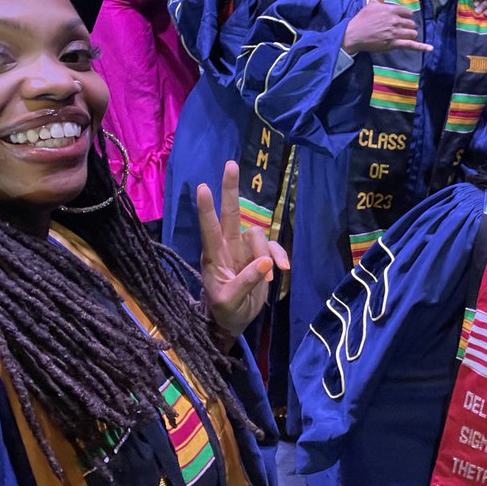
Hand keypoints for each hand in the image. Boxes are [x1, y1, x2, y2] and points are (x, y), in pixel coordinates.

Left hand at [198, 161, 289, 337]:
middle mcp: (227, 247)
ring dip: (267, 252)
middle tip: (230, 164)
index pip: (209, 229)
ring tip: (269, 276)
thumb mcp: (230, 302)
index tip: (203, 188)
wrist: (234, 321)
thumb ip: (246, 282)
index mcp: (213, 256)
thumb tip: (266, 262)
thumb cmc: (224, 311)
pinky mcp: (260, 256)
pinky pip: (273, 247)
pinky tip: (283, 270)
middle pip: (230, 212)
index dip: (207, 209)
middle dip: (230, 189)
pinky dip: (280, 256)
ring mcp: (244, 250)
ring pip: (258, 234)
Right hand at [341, 0, 431, 54]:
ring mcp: (395, 33)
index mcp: (392, 10)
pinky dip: (422, 47)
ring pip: (412, 34)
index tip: (402, 19)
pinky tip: (430, 49)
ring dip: (410, 35)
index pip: (408, 13)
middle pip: (411, 24)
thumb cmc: (362, 18)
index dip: (406, 16)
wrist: (354, 34)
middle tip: (399, 29)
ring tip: (403, 36)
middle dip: (407, 26)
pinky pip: (411, 45)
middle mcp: (396, 21)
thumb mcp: (372, 3)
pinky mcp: (394, 44)